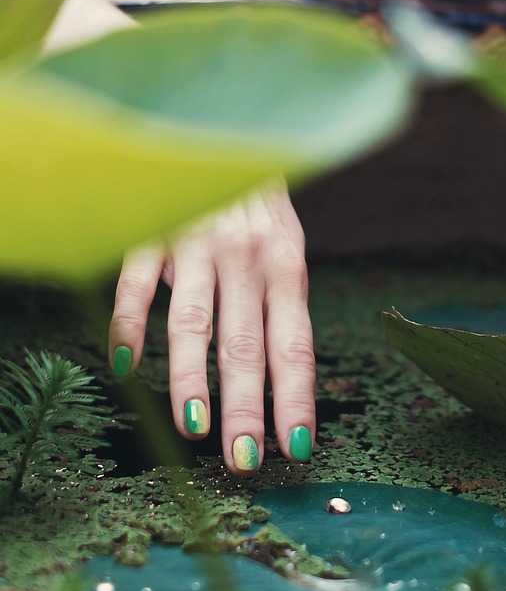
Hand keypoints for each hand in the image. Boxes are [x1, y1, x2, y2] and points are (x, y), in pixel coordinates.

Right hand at [109, 182, 314, 473]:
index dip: (294, 396)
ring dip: (192, 378)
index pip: (293, 342)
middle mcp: (245, 254)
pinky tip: (125, 364)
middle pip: (246, 343)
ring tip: (195, 429)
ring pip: (193, 321)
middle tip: (244, 460)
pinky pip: (135, 283)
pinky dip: (128, 323)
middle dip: (246, 407)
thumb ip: (280, 301)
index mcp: (286, 262)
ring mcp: (196, 241)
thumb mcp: (283, 243)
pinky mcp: (150, 230)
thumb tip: (283, 377)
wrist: (218, 129)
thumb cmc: (254, 203)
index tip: (296, 447)